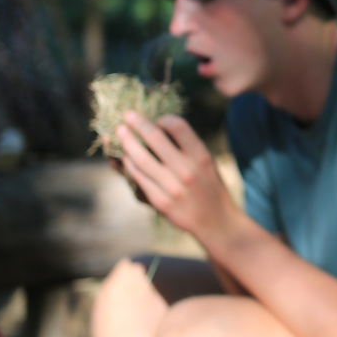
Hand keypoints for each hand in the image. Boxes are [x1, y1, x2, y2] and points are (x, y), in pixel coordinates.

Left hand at [115, 111, 238, 239]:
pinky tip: (125, 158)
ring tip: (120, 133)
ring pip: (141, 159)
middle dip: (138, 124)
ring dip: (127, 143)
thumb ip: (188, 148)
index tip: (158, 119)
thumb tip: (160, 128)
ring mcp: (172, 187)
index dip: (165, 119)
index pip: (178, 127)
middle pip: (155, 138)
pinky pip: (139, 178)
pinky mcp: (161, 202)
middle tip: (127, 114)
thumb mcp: (208, 163)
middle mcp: (187, 170)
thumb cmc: (210, 188)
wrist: (216, 221)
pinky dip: (129, 165)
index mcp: (201, 157)